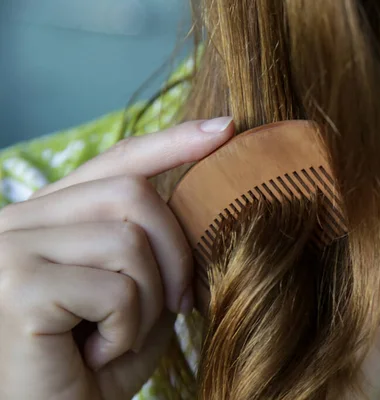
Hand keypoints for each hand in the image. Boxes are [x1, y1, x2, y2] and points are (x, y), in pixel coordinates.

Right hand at [0, 117, 233, 399]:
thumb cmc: (85, 370)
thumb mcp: (133, 303)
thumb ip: (154, 254)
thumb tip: (202, 210)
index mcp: (45, 219)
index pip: (116, 164)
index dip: (174, 143)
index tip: (226, 128)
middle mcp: (16, 221)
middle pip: (133, 195)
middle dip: (176, 254)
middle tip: (178, 305)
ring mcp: (9, 249)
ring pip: (130, 240)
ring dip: (148, 301)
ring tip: (118, 338)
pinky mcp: (15, 286)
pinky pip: (116, 288)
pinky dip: (126, 330)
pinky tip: (94, 356)